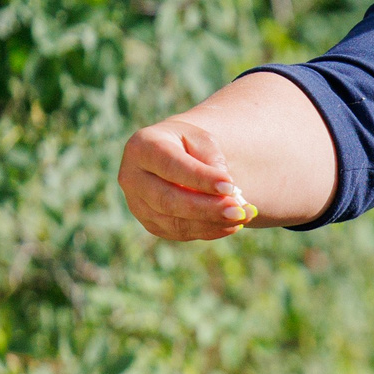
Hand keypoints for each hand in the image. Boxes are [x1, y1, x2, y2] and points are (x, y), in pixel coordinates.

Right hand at [118, 117, 256, 240]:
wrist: (172, 157)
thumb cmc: (189, 145)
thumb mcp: (202, 141)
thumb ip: (212, 160)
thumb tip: (227, 191)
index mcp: (141, 148)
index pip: (170, 166)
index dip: (200, 178)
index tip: (230, 185)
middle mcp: (132, 178)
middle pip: (168, 199)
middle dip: (206, 208)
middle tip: (239, 210)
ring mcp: (138, 205)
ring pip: (174, 222)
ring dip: (211, 223)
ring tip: (242, 216)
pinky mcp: (151, 223)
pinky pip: (180, 232)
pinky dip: (209, 230)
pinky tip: (232, 225)